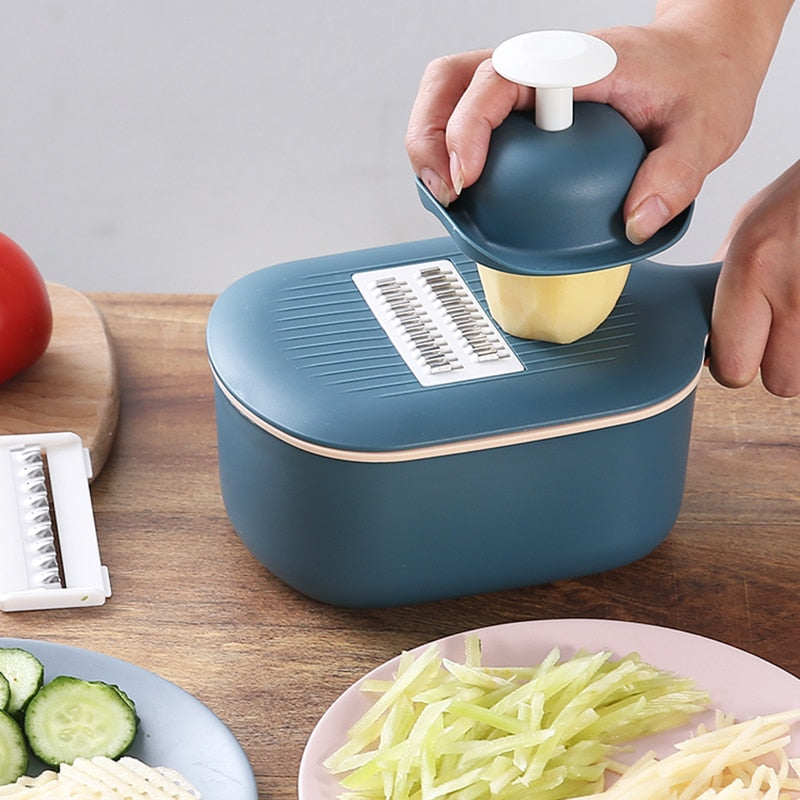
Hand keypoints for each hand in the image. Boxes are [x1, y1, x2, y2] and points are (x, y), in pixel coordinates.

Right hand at [406, 3, 789, 242]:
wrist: (705, 57)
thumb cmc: (702, 82)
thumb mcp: (704, 133)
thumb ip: (674, 177)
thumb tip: (634, 223)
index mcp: (579, 61)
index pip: (501, 77)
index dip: (470, 125)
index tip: (468, 177)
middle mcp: (542, 63)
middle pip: (453, 77)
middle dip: (429, 136)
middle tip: (445, 194)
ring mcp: (527, 80)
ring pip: (449, 90)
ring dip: (430, 140)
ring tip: (446, 195)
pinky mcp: (523, 101)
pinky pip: (469, 111)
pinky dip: (451, 147)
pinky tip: (465, 186)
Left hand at [710, 160, 799, 397]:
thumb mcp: (751, 223)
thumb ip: (725, 279)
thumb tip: (708, 330)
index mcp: (754, 266)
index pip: (732, 366)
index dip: (733, 362)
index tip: (736, 348)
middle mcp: (794, 289)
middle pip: (780, 381)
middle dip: (777, 363)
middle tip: (777, 332)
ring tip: (798, 313)